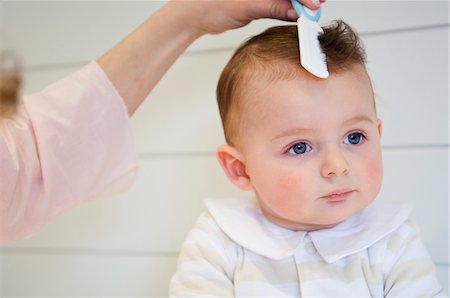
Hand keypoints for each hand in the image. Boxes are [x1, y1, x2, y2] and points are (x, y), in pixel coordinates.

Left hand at [167, 0, 326, 34]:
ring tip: (311, 11)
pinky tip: (297, 13)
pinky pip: (277, 2)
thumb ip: (271, 7)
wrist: (194, 14)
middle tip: (317, 5)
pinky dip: (288, 8)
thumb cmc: (208, 4)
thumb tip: (294, 10)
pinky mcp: (257, 0)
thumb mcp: (244, 6)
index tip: (313, 2)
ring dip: (298, 3)